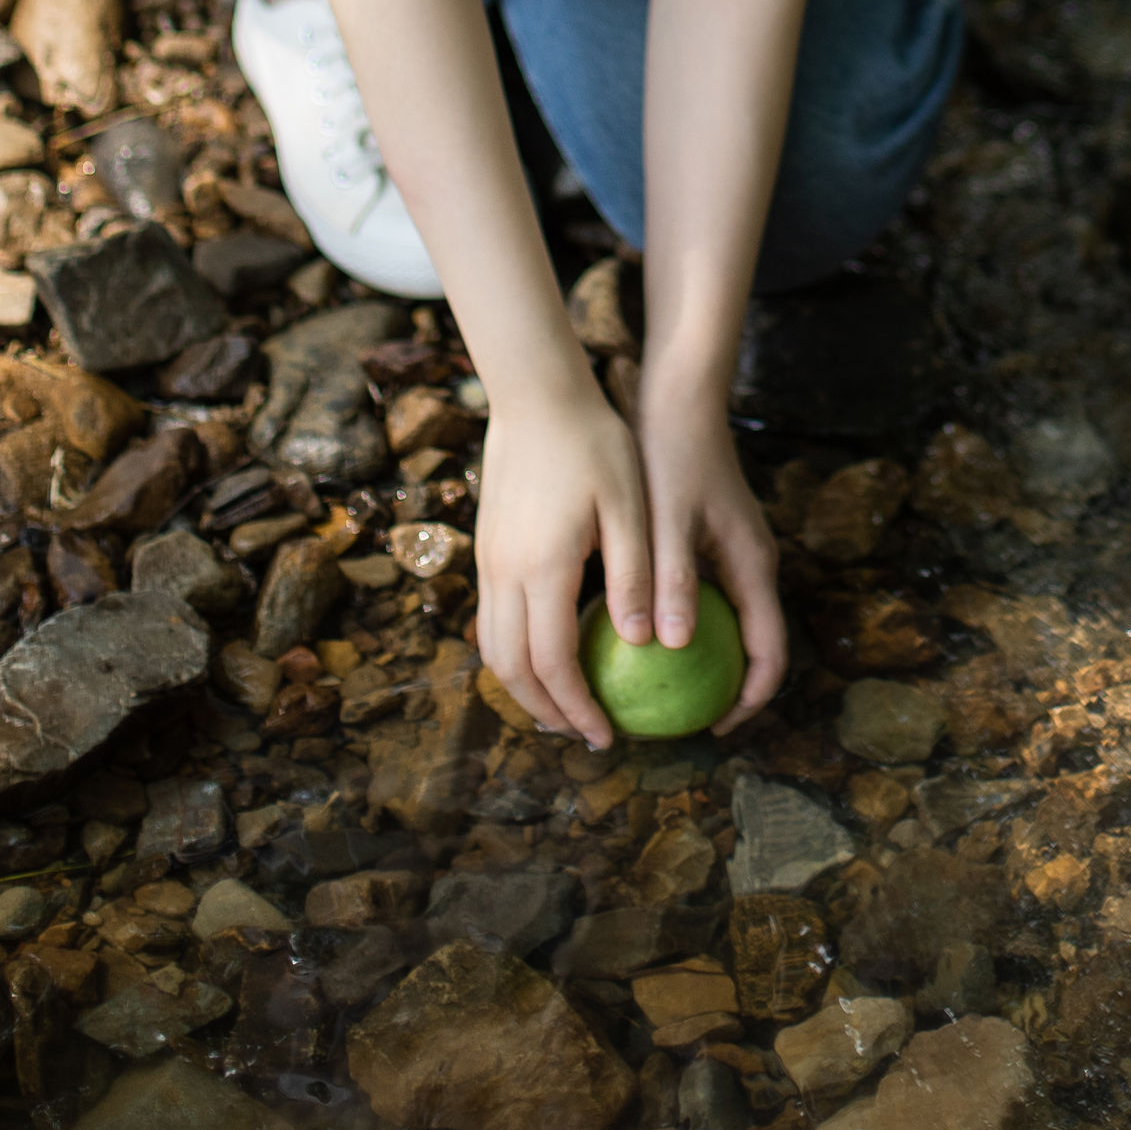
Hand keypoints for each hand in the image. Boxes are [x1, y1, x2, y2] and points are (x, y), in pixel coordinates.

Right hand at [474, 377, 649, 745]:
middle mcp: (505, 572)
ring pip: (492, 648)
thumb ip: (634, 575)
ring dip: (523, 686)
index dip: (577, 708)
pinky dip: (512, 652)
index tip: (606, 735)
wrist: (538, 394)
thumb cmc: (594, 443)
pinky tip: (545, 650)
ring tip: (562, 704)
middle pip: (512, 669)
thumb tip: (643, 642)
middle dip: (546, 711)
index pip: (553, 664)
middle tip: (585, 733)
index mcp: (544, 568)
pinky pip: (490, 619)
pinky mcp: (487, 546)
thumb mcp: (628, 506)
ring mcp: (490, 559)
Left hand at [637, 367, 786, 734]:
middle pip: (753, 647)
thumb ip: (675, 580)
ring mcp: (734, 554)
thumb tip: (676, 646)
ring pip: (728, 625)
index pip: (770, 654)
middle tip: (673, 719)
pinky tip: (637, 636)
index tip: (711, 730)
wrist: (679, 396)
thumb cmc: (673, 454)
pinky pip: (707, 601)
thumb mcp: (669, 520)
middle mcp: (751, 565)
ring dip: (702, 661)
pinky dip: (684, 627)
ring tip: (653, 689)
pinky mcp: (713, 543)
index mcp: (753, 565)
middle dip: (723, 690)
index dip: (749, 702)